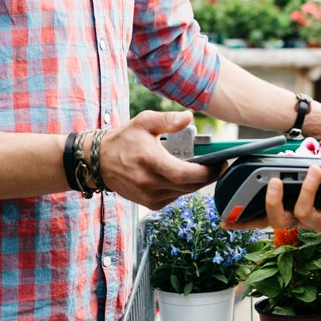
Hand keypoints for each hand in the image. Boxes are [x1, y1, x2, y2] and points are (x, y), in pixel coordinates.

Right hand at [98, 111, 216, 209]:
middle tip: (218, 165)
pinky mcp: (149, 203)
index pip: (184, 174)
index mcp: (150, 161)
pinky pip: (175, 197)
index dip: (207, 172)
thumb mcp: (144, 122)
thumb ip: (167, 120)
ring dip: (196, 182)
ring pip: (184, 193)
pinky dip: (182, 188)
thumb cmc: (124, 140)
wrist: (100, 162)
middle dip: (208, 176)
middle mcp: (149, 183)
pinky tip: (181, 176)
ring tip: (202, 168)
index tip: (220, 163)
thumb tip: (188, 117)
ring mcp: (148, 196)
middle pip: (189, 186)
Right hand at [223, 164, 320, 233]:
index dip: (243, 222)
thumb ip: (298, 175)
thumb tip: (282, 162)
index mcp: (292, 211)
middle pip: (277, 220)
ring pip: (304, 213)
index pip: (263, 218)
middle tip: (273, 181)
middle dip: (271, 201)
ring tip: (314, 169)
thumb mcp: (316, 179)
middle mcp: (302, 222)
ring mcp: (319, 226)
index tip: (225, 220)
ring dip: (308, 189)